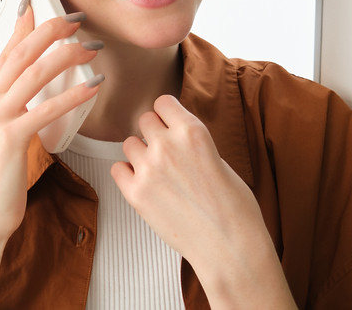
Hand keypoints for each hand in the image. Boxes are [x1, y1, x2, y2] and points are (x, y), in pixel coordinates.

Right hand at [0, 0, 102, 248]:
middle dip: (50, 30)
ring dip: (66, 56)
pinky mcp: (10, 139)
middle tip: (77, 18)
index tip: (41, 3)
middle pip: (20, 53)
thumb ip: (13, 105)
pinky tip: (92, 86)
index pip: (6, 50)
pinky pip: (45, 109)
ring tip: (91, 47)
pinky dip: (72, 95)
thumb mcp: (1, 131)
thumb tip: (34, 82)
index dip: (25, 25)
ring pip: (33, 74)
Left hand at [111, 95, 294, 307]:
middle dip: (153, 133)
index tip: (169, 123)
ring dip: (140, 155)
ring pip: (129, 143)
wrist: (231, 248)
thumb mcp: (220, 160)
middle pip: (144, 120)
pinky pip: (117, 168)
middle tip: (165, 152)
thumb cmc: (234, 210)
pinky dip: (127, 175)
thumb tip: (175, 137)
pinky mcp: (136, 192)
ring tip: (158, 173)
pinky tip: (144, 185)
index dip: (167, 114)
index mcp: (193, 132)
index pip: (163, 102)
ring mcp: (149, 168)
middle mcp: (168, 144)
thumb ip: (192, 144)